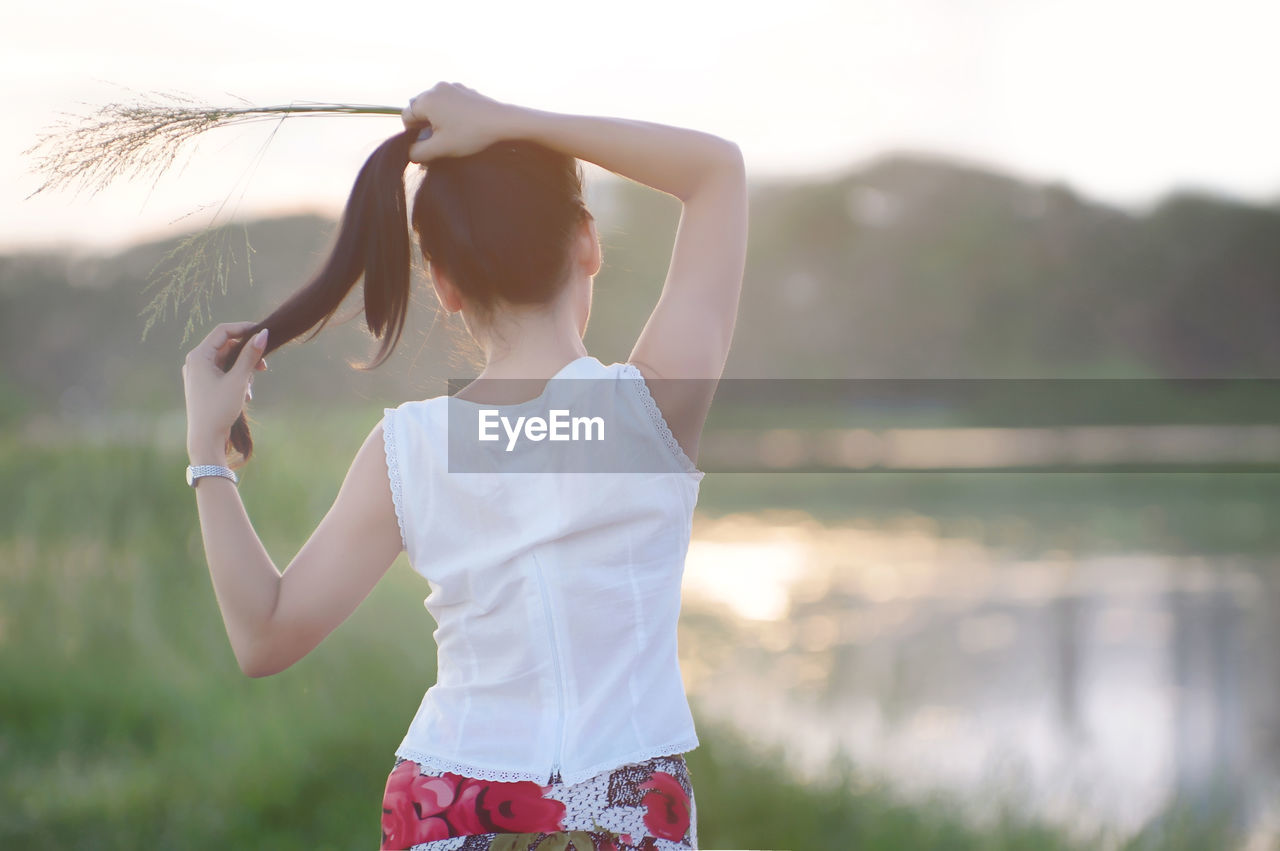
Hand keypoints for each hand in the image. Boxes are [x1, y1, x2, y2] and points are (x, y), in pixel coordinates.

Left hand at [183, 321, 268, 458]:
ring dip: (243, 371)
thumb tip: (263, 334)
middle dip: (246, 356)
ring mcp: (198, 374)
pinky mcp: (203, 385)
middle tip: (264, 368)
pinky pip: (223, 374)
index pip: (223, 331)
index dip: (244, 329)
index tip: (264, 334)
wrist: (206, 439)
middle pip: (226, 347)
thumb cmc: (219, 408)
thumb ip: (250, 355)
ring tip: (248, 390)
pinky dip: (236, 380)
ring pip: (227, 362)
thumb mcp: (238, 380)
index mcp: (199, 356)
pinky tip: (243, 397)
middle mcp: (195, 362)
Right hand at [401, 82, 512, 163]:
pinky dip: (450, 113)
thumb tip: (410, 152)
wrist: (502, 122)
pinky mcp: (466, 90)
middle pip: (420, 109)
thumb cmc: (470, 135)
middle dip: (424, 126)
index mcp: (426, 100)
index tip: (425, 145)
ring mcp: (452, 87)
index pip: (406, 116)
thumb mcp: (440, 148)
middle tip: (438, 143)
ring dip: (437, 120)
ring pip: (435, 105)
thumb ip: (418, 152)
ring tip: (451, 135)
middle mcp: (436, 88)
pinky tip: (462, 126)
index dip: (412, 134)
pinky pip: (449, 101)